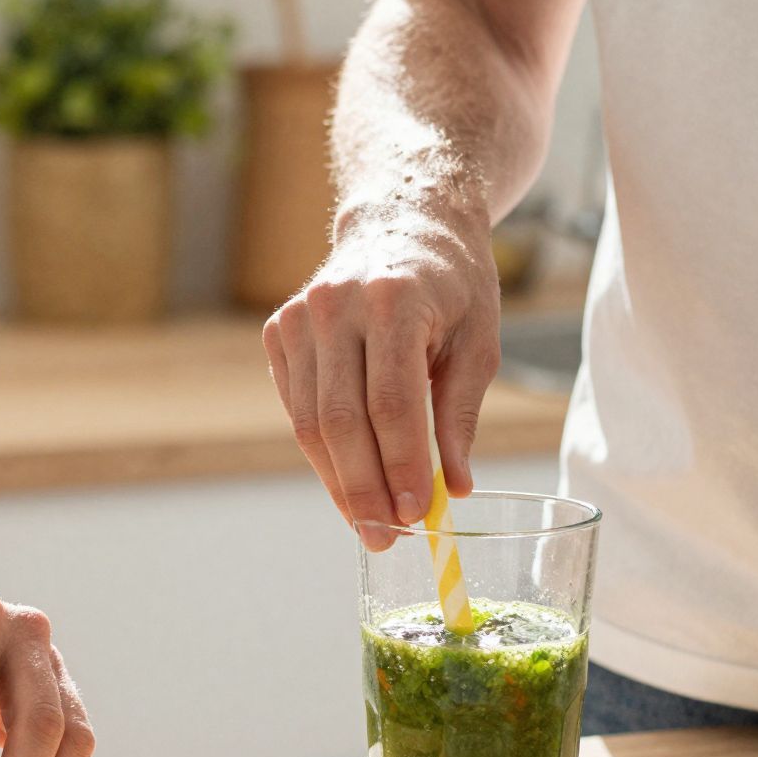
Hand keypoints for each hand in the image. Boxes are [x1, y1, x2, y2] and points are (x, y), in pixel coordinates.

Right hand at [264, 203, 500, 548]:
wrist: (403, 218)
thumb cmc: (452, 283)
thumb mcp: (478, 340)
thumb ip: (461, 415)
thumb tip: (456, 488)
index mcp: (394, 299)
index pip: (392, 403)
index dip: (401, 466)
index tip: (418, 515)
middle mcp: (336, 305)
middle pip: (341, 421)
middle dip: (364, 488)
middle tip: (388, 538)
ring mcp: (299, 317)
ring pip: (310, 423)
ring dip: (339, 481)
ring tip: (369, 523)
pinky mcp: (279, 331)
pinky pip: (297, 409)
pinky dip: (323, 452)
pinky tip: (349, 478)